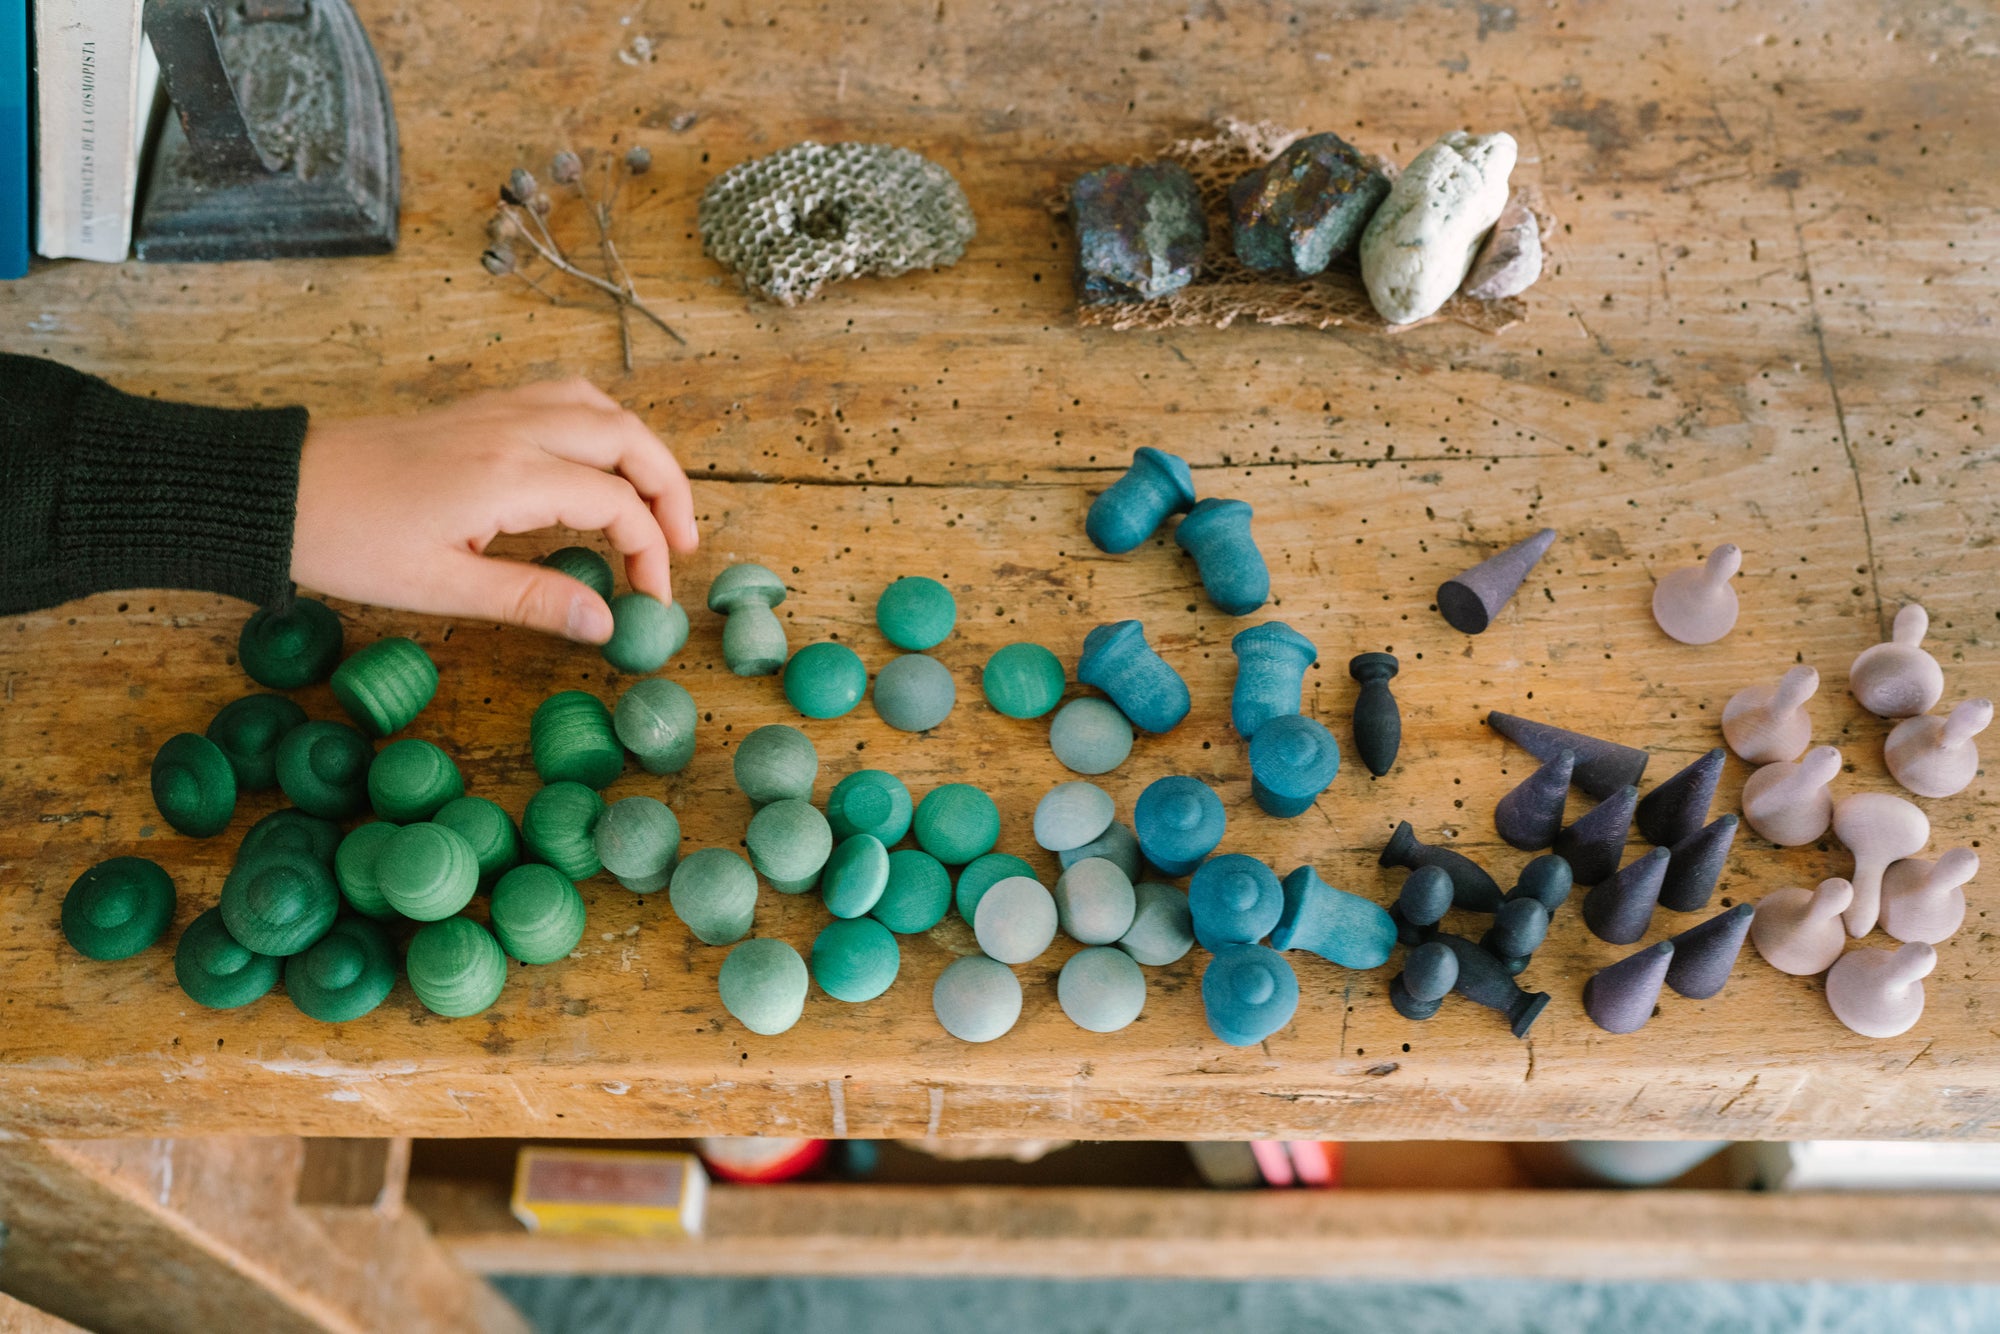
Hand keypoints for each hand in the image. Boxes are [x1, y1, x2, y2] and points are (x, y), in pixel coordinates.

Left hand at [291, 379, 697, 642]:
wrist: (279, 490)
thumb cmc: (350, 543)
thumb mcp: (442, 588)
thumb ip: (533, 601)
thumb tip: (605, 625)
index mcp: (511, 475)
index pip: (618, 504)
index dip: (650, 553)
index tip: (647, 601)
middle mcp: (515, 429)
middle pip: (629, 440)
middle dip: (671, 491)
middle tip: (683, 545)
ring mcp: (496, 410)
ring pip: (601, 408)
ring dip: (641, 451)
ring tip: (654, 503)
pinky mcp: (478, 409)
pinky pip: (565, 397)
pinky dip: (602, 426)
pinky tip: (598, 462)